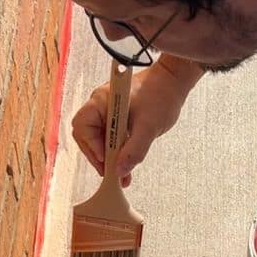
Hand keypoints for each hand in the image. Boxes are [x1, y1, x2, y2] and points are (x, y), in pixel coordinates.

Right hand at [71, 58, 195, 187]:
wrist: (173, 82)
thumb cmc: (161, 95)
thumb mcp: (148, 127)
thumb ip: (134, 150)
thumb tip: (120, 171)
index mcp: (101, 101)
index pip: (83, 126)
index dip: (92, 146)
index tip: (106, 160)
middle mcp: (100, 105)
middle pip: (86, 135)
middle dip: (97, 155)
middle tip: (111, 172)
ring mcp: (107, 112)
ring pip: (98, 139)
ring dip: (107, 157)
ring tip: (120, 174)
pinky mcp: (116, 118)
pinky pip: (109, 137)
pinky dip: (115, 151)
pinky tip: (124, 165)